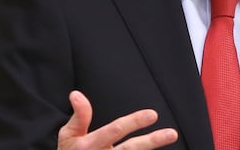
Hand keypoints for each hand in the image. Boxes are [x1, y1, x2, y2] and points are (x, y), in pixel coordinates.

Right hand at [58, 90, 178, 148]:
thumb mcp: (68, 135)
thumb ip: (79, 116)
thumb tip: (76, 94)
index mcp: (88, 145)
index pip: (114, 131)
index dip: (133, 122)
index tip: (153, 115)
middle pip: (130, 149)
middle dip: (151, 141)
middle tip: (171, 133)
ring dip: (152, 146)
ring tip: (171, 137)